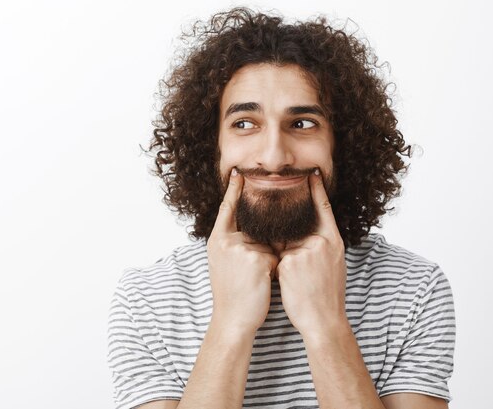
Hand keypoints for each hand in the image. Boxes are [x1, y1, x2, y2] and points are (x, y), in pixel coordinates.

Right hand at [206, 168, 278, 335]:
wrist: (232, 320)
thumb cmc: (233, 294)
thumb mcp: (225, 264)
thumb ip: (235, 244)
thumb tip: (255, 230)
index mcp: (217, 240)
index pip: (227, 208)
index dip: (233, 190)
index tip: (239, 172)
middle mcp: (226, 241)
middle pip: (253, 226)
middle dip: (260, 235)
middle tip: (252, 250)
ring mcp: (240, 249)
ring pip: (267, 243)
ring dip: (268, 259)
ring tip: (253, 280)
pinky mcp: (256, 259)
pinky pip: (274, 256)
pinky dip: (274, 268)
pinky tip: (262, 283)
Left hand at [276, 169, 348, 335]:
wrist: (324, 321)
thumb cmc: (325, 296)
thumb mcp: (331, 266)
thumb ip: (318, 247)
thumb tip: (301, 237)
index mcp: (333, 241)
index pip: (324, 209)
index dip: (317, 190)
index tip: (311, 173)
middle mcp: (321, 243)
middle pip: (298, 227)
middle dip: (291, 236)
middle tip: (290, 242)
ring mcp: (305, 252)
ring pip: (284, 245)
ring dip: (283, 260)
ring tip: (299, 281)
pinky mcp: (289, 263)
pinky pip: (276, 259)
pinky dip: (277, 270)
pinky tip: (289, 285)